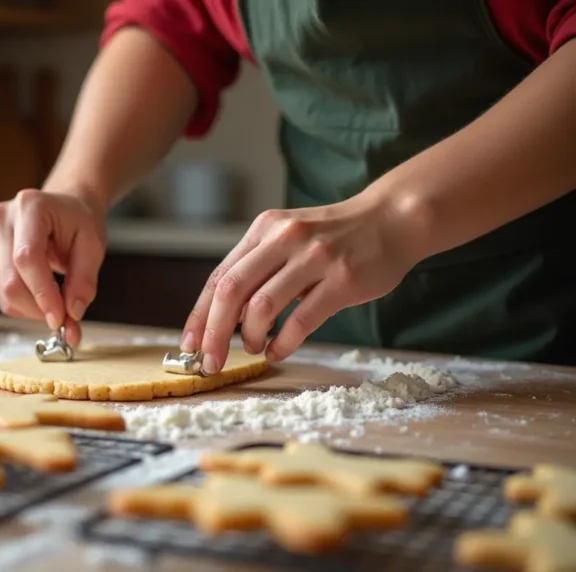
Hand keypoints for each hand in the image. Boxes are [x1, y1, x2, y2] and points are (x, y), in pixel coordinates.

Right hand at [0, 188, 107, 345]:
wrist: (64, 207)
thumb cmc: (78, 221)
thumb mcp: (93, 246)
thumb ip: (84, 280)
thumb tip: (72, 313)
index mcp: (30, 206)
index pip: (27, 258)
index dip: (42, 294)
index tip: (60, 319)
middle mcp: (3, 218)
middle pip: (11, 280)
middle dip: (38, 308)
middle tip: (64, 320)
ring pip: (3, 292)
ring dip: (31, 309)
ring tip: (55, 304)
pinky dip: (20, 304)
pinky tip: (39, 296)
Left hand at [182, 194, 423, 372]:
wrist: (393, 218)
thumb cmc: (335, 237)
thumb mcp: (289, 238)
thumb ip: (258, 269)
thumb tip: (224, 317)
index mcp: (264, 229)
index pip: (219, 277)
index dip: (200, 315)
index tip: (189, 344)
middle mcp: (284, 238)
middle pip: (231, 291)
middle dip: (214, 333)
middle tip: (210, 361)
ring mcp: (314, 258)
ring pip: (261, 306)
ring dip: (251, 337)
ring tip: (254, 347)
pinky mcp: (342, 280)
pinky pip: (301, 320)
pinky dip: (283, 343)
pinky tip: (279, 351)